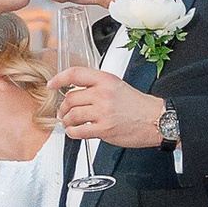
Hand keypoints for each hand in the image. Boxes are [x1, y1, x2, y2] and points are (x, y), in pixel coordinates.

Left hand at [53, 68, 167, 146]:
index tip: (51, 85)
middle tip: (64, 112)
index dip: (59, 79)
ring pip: (72, 115)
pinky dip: (72, 132)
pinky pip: (78, 131)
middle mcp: (103, 94)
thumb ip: (96, 87)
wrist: (156, 119)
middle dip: (63, 107)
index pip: (75, 74)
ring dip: (67, 121)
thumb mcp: (116, 86)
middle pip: (70, 98)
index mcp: (105, 80)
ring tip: (70, 123)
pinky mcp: (105, 129)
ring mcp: (103, 112)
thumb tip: (74, 92)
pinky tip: (75, 131)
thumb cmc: (137, 105)